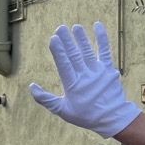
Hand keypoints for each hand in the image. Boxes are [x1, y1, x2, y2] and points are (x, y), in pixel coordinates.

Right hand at [28, 22, 140, 137]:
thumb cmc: (86, 115)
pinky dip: (102, 38)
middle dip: (67, 41)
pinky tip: (97, 26)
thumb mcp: (62, 111)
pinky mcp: (108, 69)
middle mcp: (85, 76)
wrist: (112, 117)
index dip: (58, 51)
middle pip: (74, 55)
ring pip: (87, 51)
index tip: (53, 38)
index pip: (64, 64)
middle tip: (60, 28)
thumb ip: (45, 99)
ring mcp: (98, 71)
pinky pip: (105, 51)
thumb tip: (31, 86)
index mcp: (72, 85)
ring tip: (75, 27)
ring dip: (80, 38)